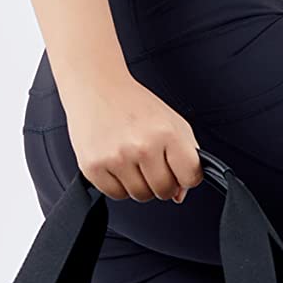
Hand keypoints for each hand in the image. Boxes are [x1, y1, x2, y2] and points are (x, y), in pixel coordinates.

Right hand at [63, 75, 204, 203]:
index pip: (189, 177)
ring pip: (140, 195)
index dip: (186, 178)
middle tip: (153, 164)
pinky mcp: (93, 167)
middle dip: (163, 183)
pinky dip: (118, 184)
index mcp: (166, 133)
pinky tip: (117, 163)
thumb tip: (181, 194)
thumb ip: (186, 156)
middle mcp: (142, 146)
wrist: (97, 87)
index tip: (179, 171)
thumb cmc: (134, 104)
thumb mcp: (172, 122)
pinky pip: (115, 194)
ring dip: (140, 184)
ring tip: (133, 160)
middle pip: (165, 191)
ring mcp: (116, 158)